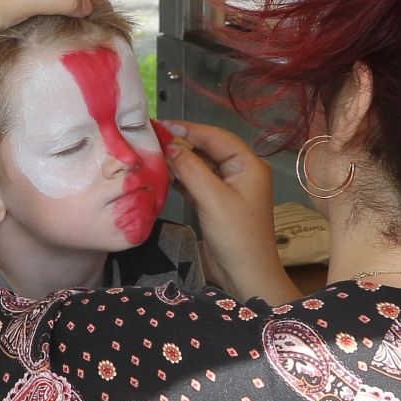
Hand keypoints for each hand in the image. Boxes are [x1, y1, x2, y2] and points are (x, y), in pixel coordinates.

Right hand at [161, 121, 292, 302]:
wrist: (246, 275)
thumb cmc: (236, 235)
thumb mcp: (212, 199)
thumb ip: (190, 169)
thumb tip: (168, 145)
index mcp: (248, 165)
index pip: (216, 137)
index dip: (189, 129)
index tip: (161, 125)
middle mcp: (240, 171)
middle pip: (207, 148)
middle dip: (181, 143)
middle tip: (152, 138)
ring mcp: (228, 187)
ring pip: (200, 165)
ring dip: (179, 160)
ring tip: (153, 154)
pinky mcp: (216, 201)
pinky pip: (197, 181)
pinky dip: (181, 177)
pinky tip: (163, 174)